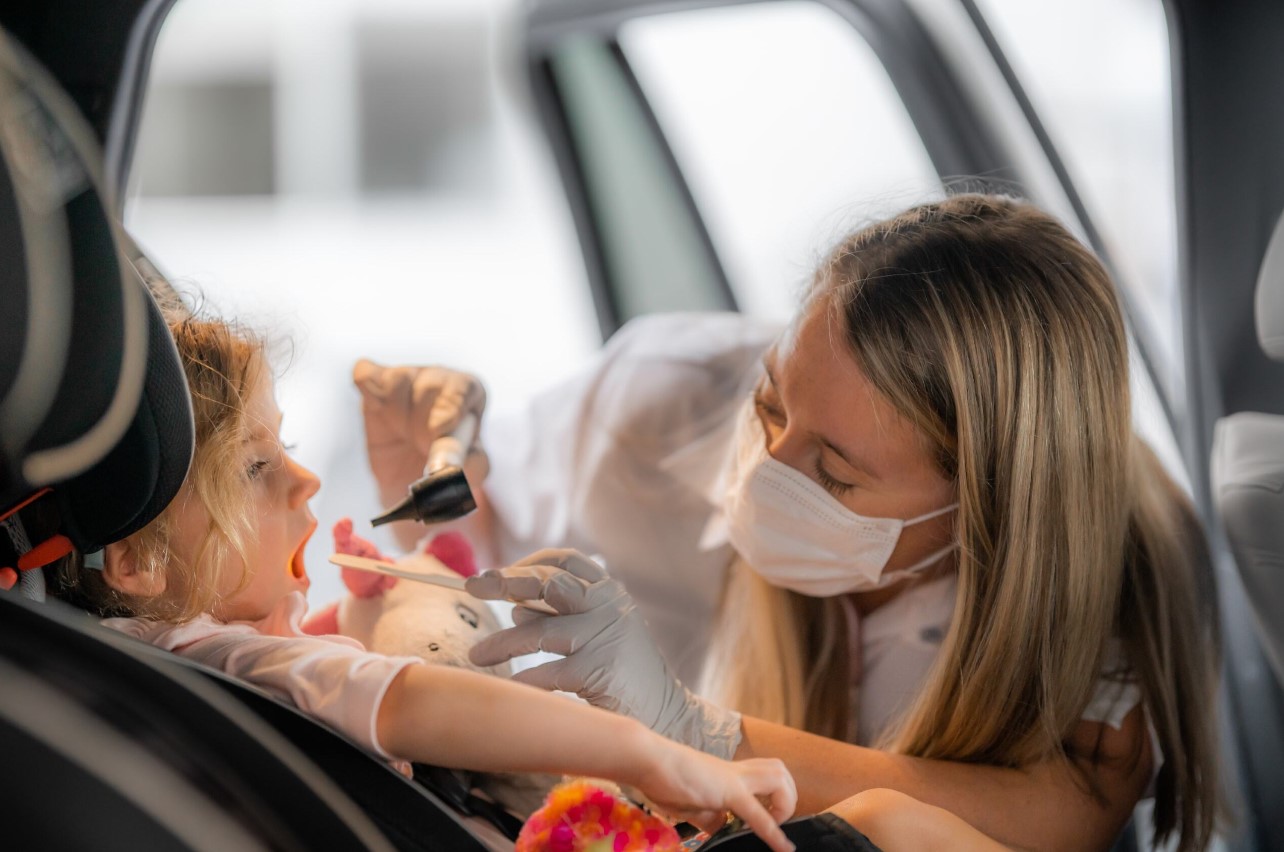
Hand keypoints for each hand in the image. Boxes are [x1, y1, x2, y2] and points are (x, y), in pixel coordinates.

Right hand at [352, 359, 488, 507]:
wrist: (413, 476)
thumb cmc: (450, 466)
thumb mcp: (471, 470)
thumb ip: (469, 466)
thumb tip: (447, 467)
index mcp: (470, 392)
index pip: (462, 387)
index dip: (450, 407)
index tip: (439, 429)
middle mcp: (440, 377)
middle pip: (429, 386)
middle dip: (422, 423)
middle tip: (422, 445)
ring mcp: (407, 376)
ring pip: (398, 380)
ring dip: (397, 413)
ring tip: (405, 433)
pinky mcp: (374, 382)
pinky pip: (365, 374)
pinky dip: (370, 393)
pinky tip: (381, 413)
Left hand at [466, 549, 743, 757]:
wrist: (667, 714)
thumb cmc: (622, 673)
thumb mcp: (596, 632)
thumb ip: (561, 615)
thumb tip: (513, 605)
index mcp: (609, 591)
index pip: (566, 560)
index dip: (529, 562)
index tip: (499, 573)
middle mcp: (608, 605)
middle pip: (549, 584)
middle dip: (505, 582)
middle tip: (474, 587)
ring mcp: (605, 635)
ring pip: (539, 630)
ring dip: (502, 642)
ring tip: (476, 655)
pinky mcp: (600, 669)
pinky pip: (548, 672)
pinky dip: (524, 680)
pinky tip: (509, 687)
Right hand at [636, 742, 795, 851]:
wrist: (647, 759)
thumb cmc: (661, 778)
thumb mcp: (689, 803)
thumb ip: (708, 815)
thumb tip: (719, 827)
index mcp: (727, 774)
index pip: (763, 777)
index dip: (774, 800)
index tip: (773, 822)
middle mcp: (735, 772)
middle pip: (779, 770)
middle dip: (788, 797)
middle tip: (775, 820)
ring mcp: (733, 778)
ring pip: (779, 777)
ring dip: (785, 804)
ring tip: (774, 825)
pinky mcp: (727, 790)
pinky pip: (757, 812)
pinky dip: (773, 832)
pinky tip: (781, 847)